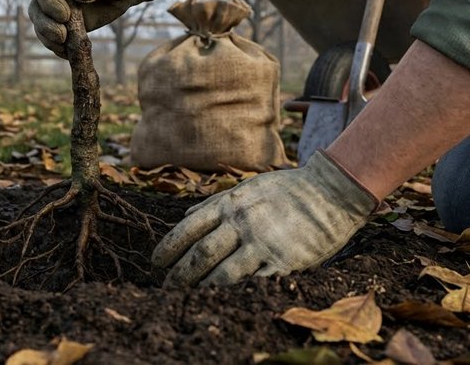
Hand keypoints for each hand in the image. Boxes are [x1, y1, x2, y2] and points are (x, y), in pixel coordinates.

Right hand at [28, 0, 163, 56]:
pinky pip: (53, 41)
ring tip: (65, 46)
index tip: (66, 15)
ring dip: (49, 40)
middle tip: (62, 36)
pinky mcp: (65, 27)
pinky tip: (69, 53)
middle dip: (46, 26)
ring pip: (41, 28)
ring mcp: (55, 13)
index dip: (50, 4)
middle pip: (36, 12)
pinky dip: (59, 49)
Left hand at [151, 151, 377, 285]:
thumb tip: (184, 217)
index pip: (188, 229)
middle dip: (180, 273)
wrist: (330, 192)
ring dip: (203, 287)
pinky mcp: (283, 261)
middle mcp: (241, 223)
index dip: (169, 248)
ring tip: (190, 295)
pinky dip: (235, 291)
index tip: (156, 262)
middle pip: (201, 254)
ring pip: (223, 272)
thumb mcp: (245, 187)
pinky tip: (224, 299)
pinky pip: (253, 281)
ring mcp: (262, 243)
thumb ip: (215, 203)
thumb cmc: (285, 190)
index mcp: (229, 205)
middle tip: (167, 286)